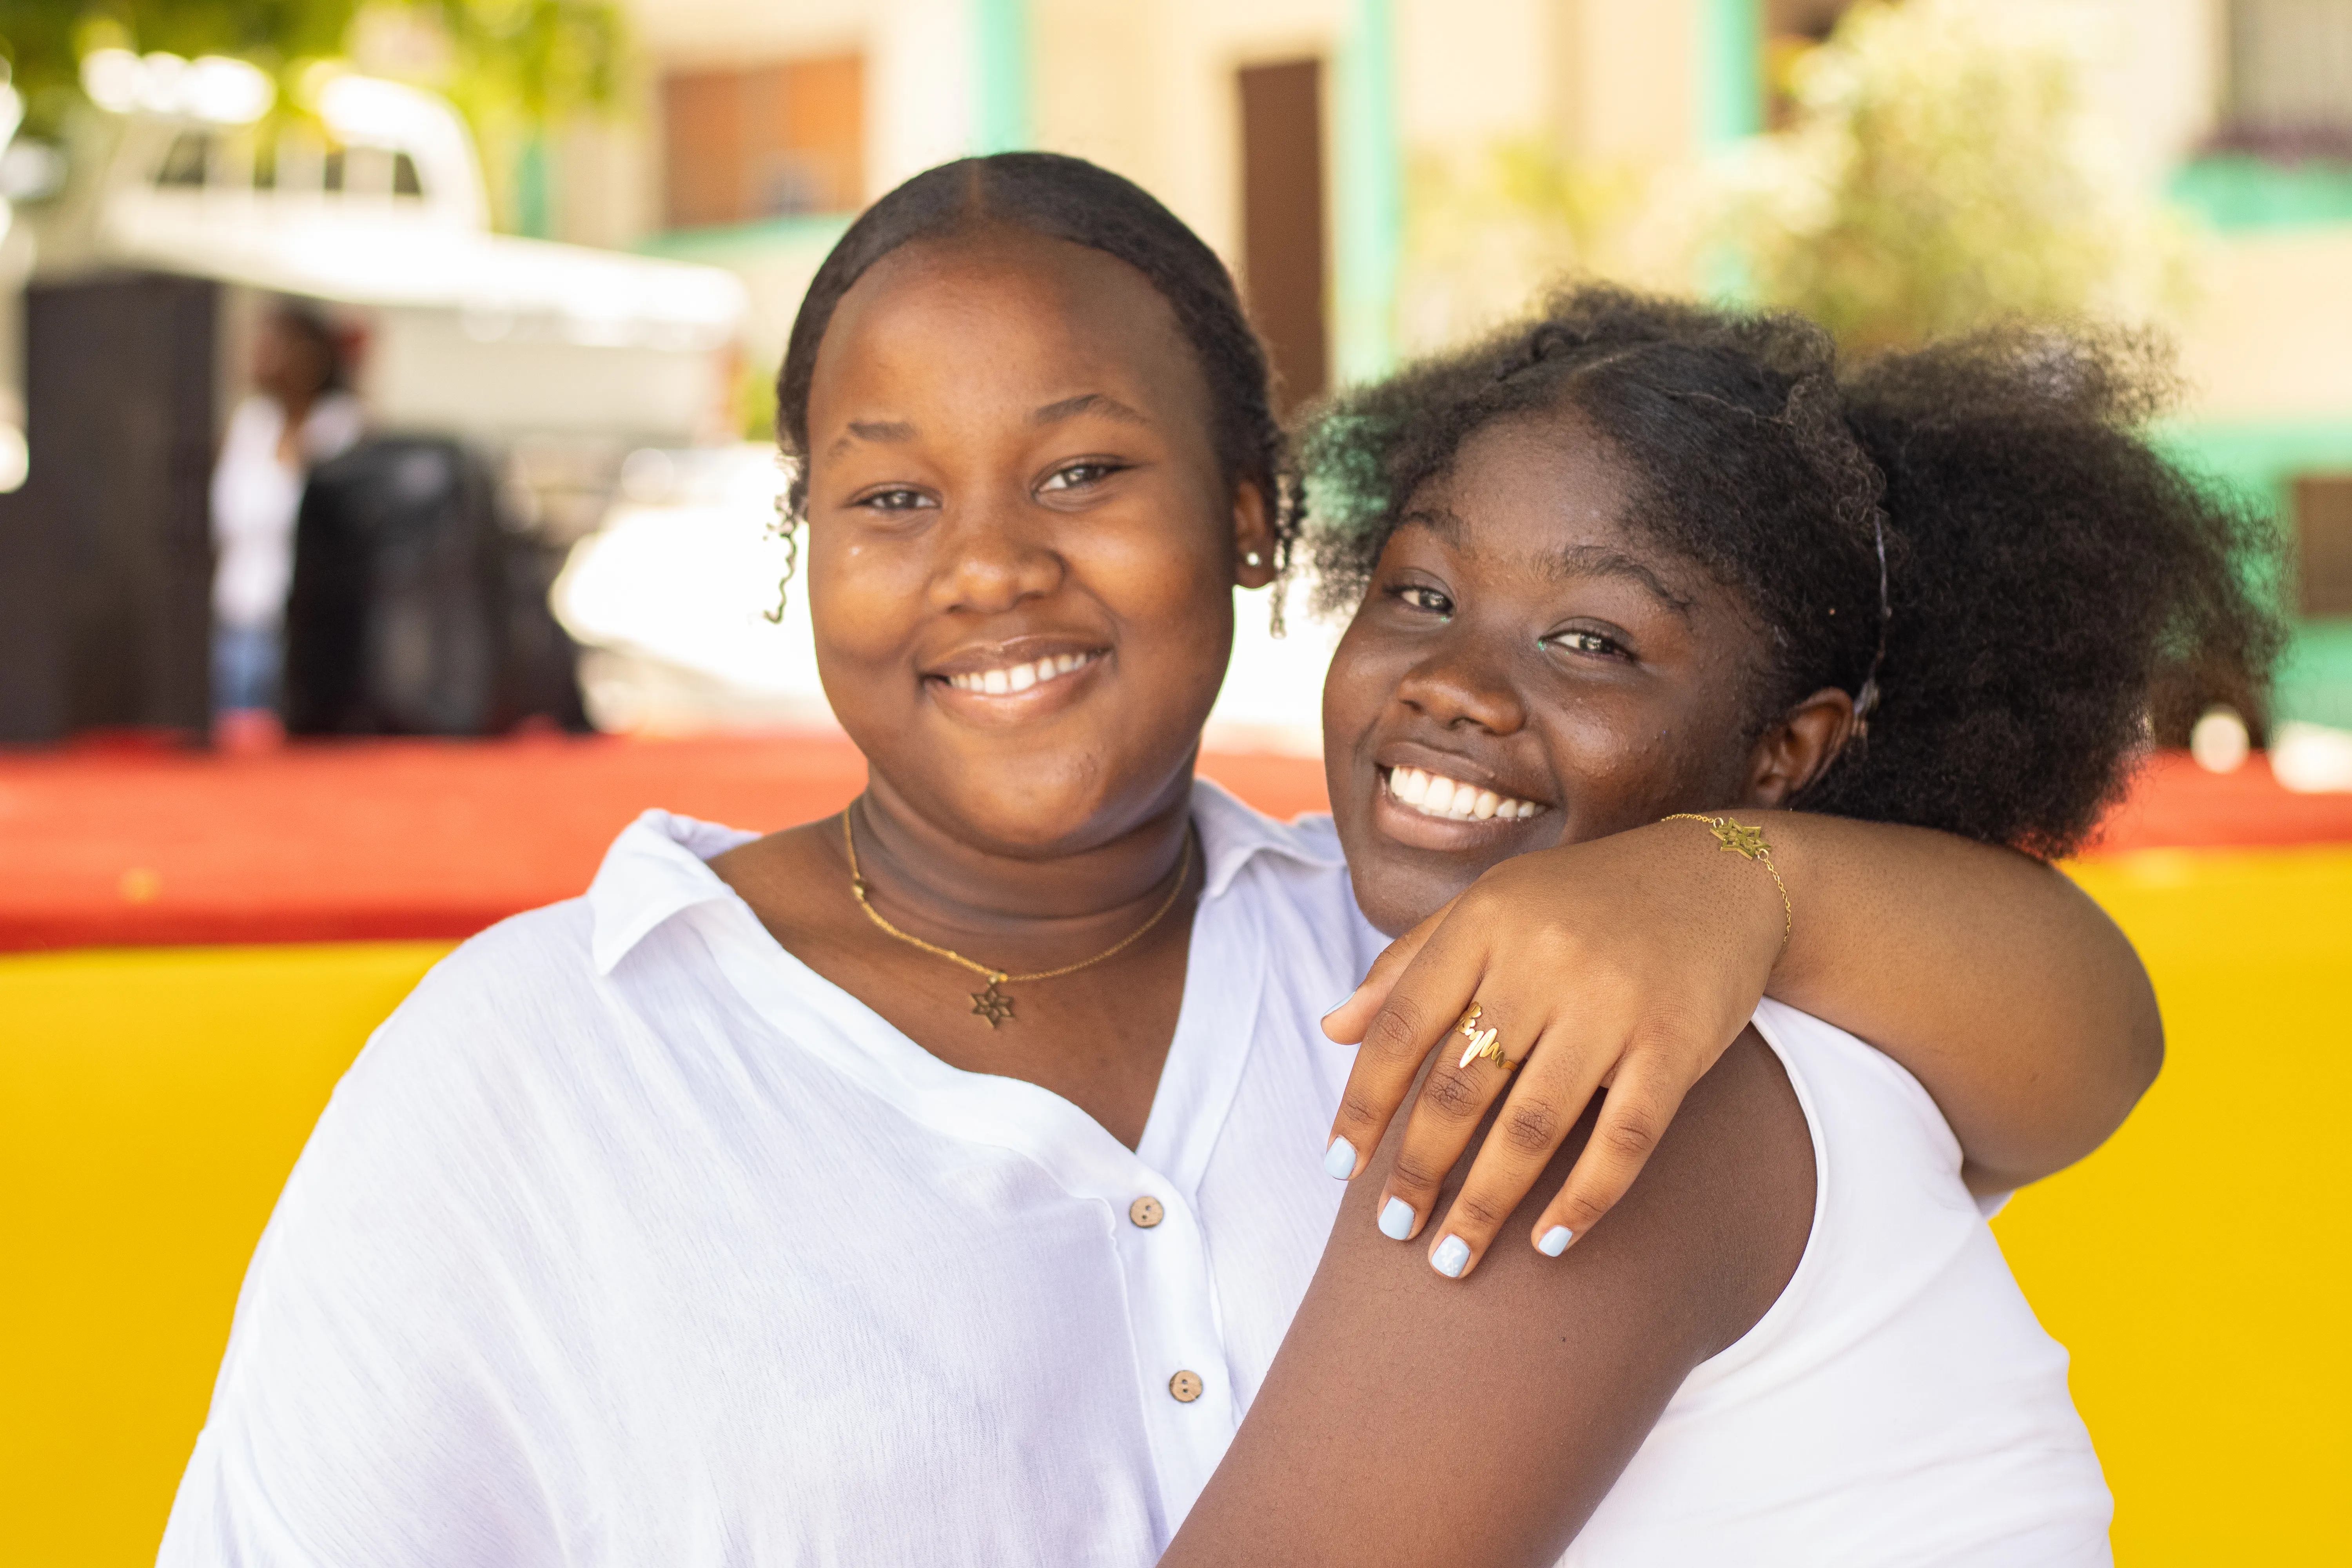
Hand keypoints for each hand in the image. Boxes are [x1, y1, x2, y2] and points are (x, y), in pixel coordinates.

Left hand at [1319, 815, 1789, 1278]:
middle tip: (1394, 1228)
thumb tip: (1333, 1030)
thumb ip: (1407, 967)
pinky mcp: (1676, 1040)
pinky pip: (1624, 1138)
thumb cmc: (1582, 903)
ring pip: (1533, 1125)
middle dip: (1419, 1169)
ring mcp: (1613, 1001)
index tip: (1339, 1168)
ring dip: (1486, 1202)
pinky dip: (1584, 1199)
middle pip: (1460, 1085)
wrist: (1716, 876)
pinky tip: (1549, 1242)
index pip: (1402, 1027)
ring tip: (1452, 1257)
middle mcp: (1543, 958)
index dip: (1363, 1104)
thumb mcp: (1488, 908)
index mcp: (1484, 922)